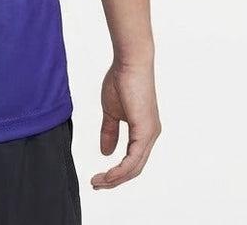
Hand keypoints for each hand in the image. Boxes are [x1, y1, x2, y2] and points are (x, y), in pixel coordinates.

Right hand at [90, 59, 161, 188]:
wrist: (130, 62)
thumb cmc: (122, 80)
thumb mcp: (111, 111)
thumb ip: (109, 131)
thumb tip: (105, 152)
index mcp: (143, 131)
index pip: (132, 160)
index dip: (115, 172)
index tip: (98, 178)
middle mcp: (150, 136)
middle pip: (134, 169)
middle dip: (114, 180)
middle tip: (96, 185)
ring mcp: (150, 134)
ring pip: (134, 168)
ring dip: (115, 179)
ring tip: (98, 182)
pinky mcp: (146, 130)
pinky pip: (134, 159)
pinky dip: (120, 170)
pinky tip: (108, 174)